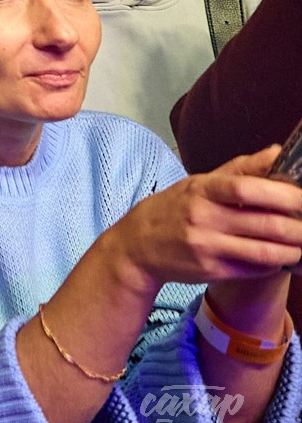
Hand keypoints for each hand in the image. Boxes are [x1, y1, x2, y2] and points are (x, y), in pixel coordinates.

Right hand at [116, 146, 301, 290]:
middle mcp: (203, 218)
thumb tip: (278, 152)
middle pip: (265, 223)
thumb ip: (241, 169)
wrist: (137, 246)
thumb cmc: (173, 209)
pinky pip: (253, 269)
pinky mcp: (212, 271)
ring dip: (293, 250)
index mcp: (202, 190)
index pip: (246, 189)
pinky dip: (274, 263)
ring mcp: (207, 246)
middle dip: (299, 227)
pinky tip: (281, 257)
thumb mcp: (198, 182)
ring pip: (265, 251)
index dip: (282, 194)